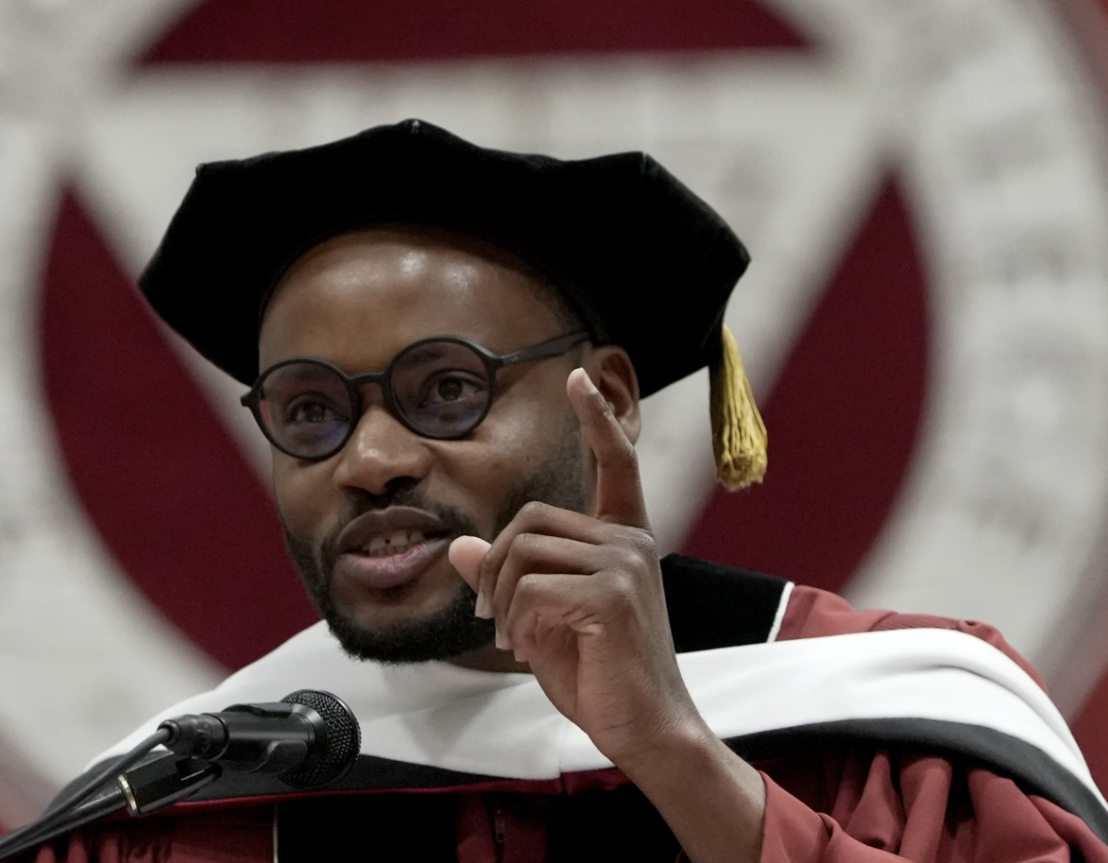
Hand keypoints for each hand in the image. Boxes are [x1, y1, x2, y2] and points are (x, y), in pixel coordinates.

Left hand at [450, 367, 766, 862]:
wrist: (648, 731)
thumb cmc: (602, 677)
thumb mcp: (543, 621)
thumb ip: (508, 579)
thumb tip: (459, 547)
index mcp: (625, 540)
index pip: (616, 464)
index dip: (597, 419)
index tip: (578, 376)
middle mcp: (631, 541)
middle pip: (530, 518)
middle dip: (496, 567)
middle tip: (491, 616)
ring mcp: (625, 563)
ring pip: (524, 550)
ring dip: (502, 599)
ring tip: (513, 637)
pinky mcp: (611, 594)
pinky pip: (531, 587)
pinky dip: (514, 620)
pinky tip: (525, 648)